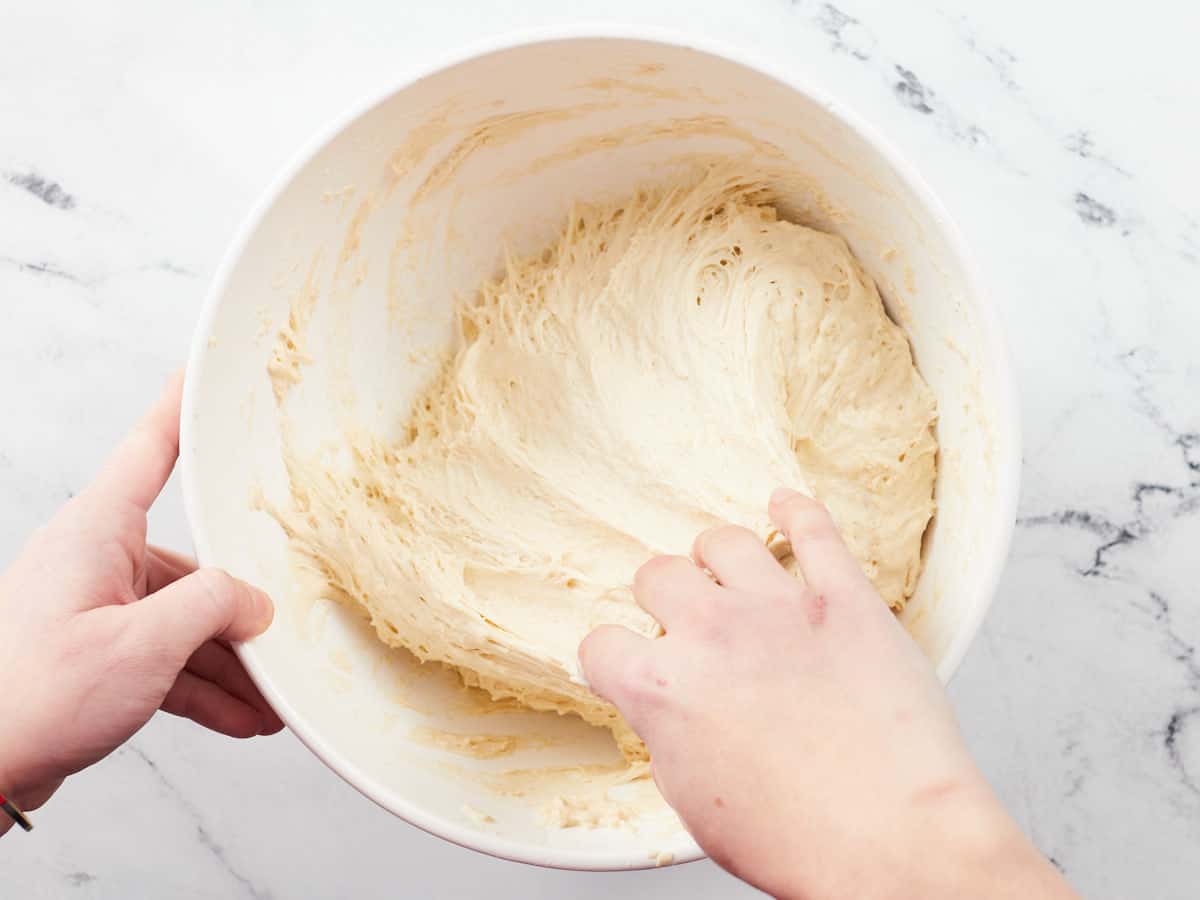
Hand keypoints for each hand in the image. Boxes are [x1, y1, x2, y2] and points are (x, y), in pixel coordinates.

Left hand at [0, 374, 280, 827]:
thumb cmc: (31, 698)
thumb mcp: (142, 646)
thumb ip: (211, 607)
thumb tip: (254, 601)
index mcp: (96, 533)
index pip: (151, 448)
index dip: (182, 406)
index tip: (204, 371)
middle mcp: (96, 562)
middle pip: (190, 563)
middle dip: (241, 609)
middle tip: (287, 632)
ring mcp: (95, 610)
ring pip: (183, 620)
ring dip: (229, 662)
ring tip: (272, 701)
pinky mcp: (95, 655)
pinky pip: (165, 659)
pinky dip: (203, 687)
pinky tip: (242, 716)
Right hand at [580, 489, 1074, 899]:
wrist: (894, 840)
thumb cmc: (801, 839)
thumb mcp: (694, 804)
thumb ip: (668, 734)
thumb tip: (667, 708)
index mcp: (662, 687)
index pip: (602, 643)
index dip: (612, 657)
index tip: (625, 660)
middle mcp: (711, 632)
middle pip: (658, 575)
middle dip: (662, 597)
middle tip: (681, 617)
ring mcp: (779, 607)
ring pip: (724, 541)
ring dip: (717, 555)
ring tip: (726, 569)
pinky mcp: (844, 598)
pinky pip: (814, 529)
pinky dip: (796, 510)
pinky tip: (785, 504)